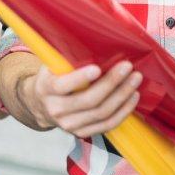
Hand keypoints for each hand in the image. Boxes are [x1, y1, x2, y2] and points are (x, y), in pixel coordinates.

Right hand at [22, 62, 141, 137]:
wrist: (40, 105)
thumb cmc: (52, 78)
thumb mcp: (51, 66)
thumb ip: (66, 59)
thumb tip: (93, 42)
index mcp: (46, 89)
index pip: (62, 86)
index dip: (80, 78)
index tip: (97, 68)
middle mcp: (56, 110)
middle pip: (88, 100)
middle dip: (111, 83)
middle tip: (127, 67)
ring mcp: (69, 125)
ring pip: (101, 114)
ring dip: (122, 97)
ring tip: (135, 80)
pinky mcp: (82, 133)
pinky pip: (107, 125)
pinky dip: (123, 111)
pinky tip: (132, 97)